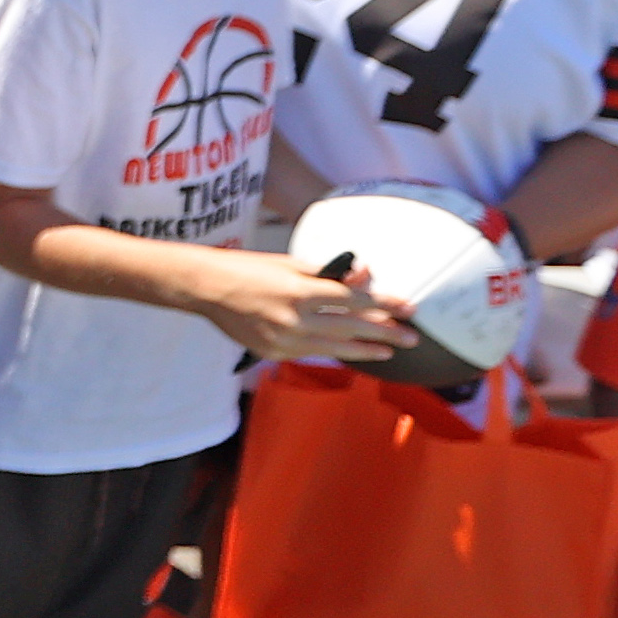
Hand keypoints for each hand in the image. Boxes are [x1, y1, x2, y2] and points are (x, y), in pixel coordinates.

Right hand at [186, 251, 419, 362]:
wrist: (205, 288)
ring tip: (388, 351)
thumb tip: (363, 277)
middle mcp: (295, 318)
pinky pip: (311, 353)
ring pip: (336, 348)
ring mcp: (284, 339)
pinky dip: (332, 350)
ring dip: (366, 349)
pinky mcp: (273, 353)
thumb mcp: (289, 264)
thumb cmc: (246, 269)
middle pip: (352, 327)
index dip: (386, 304)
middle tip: (412, 337)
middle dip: (386, 332)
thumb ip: (327, 274)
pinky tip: (349, 350)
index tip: (409, 308)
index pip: (355, 300)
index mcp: (300, 290)